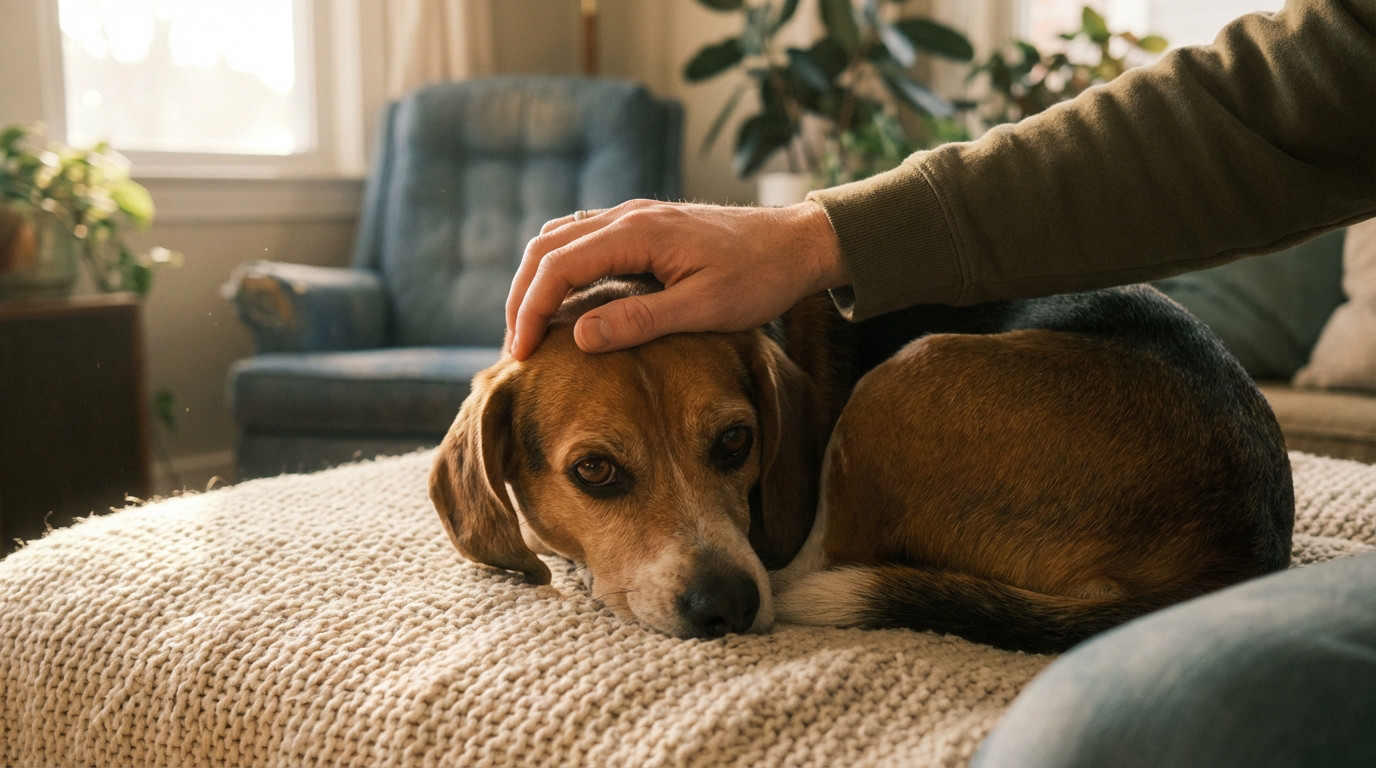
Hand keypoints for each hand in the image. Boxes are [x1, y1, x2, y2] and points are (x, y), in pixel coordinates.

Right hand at [505, 199, 848, 359]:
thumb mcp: (703, 308)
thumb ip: (640, 321)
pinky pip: (585, 240)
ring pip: (561, 240)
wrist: (800, 244)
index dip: (529, 310)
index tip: (520, 354)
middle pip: (547, 248)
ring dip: (537, 281)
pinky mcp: (645, 227)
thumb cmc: (760, 278)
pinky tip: (565, 303)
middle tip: (515, 348)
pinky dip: (561, 270)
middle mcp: (629, 215)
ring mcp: (636, 217)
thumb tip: (578, 337)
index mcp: (638, 231)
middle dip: (522, 297)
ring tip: (530, 329)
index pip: (558, 265)